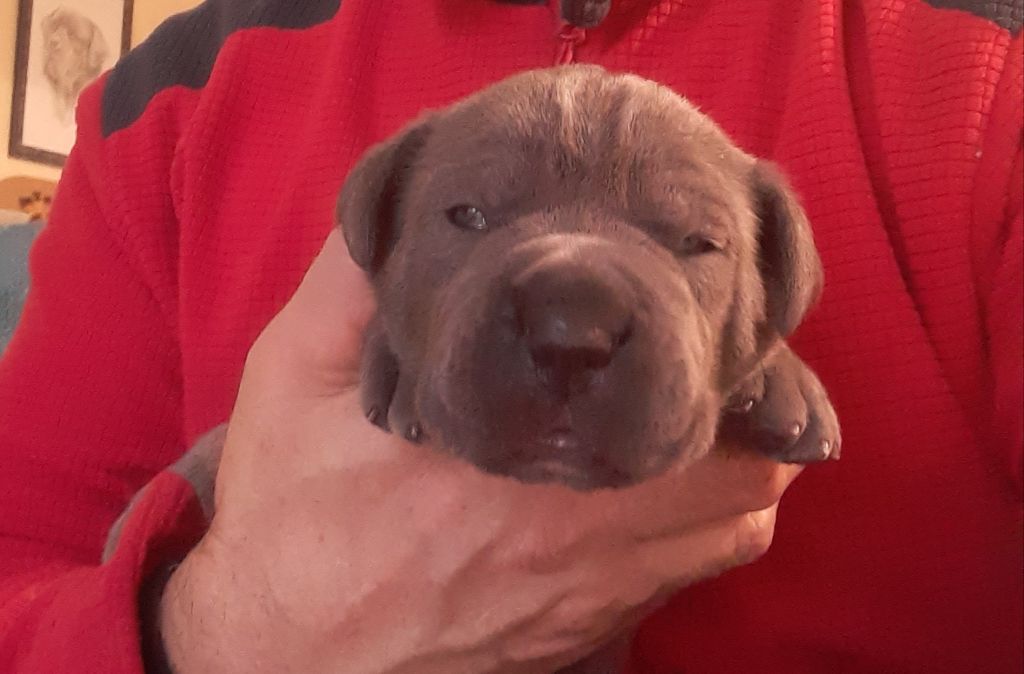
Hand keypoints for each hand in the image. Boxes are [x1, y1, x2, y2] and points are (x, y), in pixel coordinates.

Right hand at [159, 230, 801, 673]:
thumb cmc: (290, 513)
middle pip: (747, 481)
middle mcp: (581, 544)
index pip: (694, 413)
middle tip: (708, 356)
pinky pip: (688, 581)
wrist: (277, 649)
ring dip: (734, 470)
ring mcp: (591, 600)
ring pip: (732, 534)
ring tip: (692, 416)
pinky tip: (650, 491)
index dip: (725, 357)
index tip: (699, 312)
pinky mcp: (582, 637)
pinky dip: (700, 529)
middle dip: (752, 412)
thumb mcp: (297, 375)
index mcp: (521, 468)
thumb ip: (354, 283)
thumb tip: (414, 205)